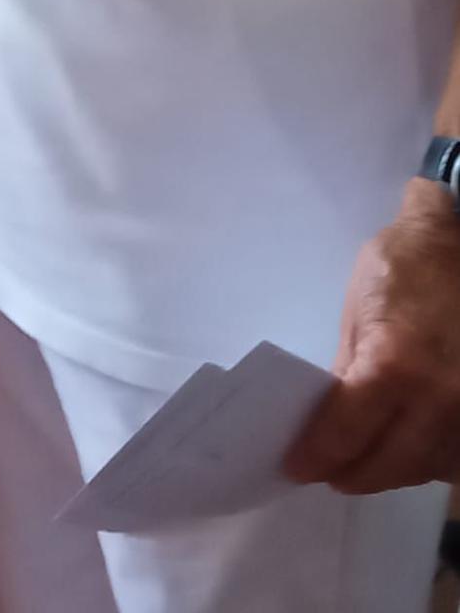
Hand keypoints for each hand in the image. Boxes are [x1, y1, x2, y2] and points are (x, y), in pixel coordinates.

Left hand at [286, 179, 459, 492]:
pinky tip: (408, 447)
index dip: (316, 456)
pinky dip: (428, 459)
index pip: (346, 433)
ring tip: (363, 460)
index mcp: (396, 367)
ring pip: (426, 469)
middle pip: (388, 465)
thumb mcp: (359, 306)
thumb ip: (346, 364)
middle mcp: (439, 402)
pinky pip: (454, 457)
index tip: (295, 467)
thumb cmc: (408, 266)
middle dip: (351, 474)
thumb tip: (330, 416)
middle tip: (326, 472)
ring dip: (391, 470)